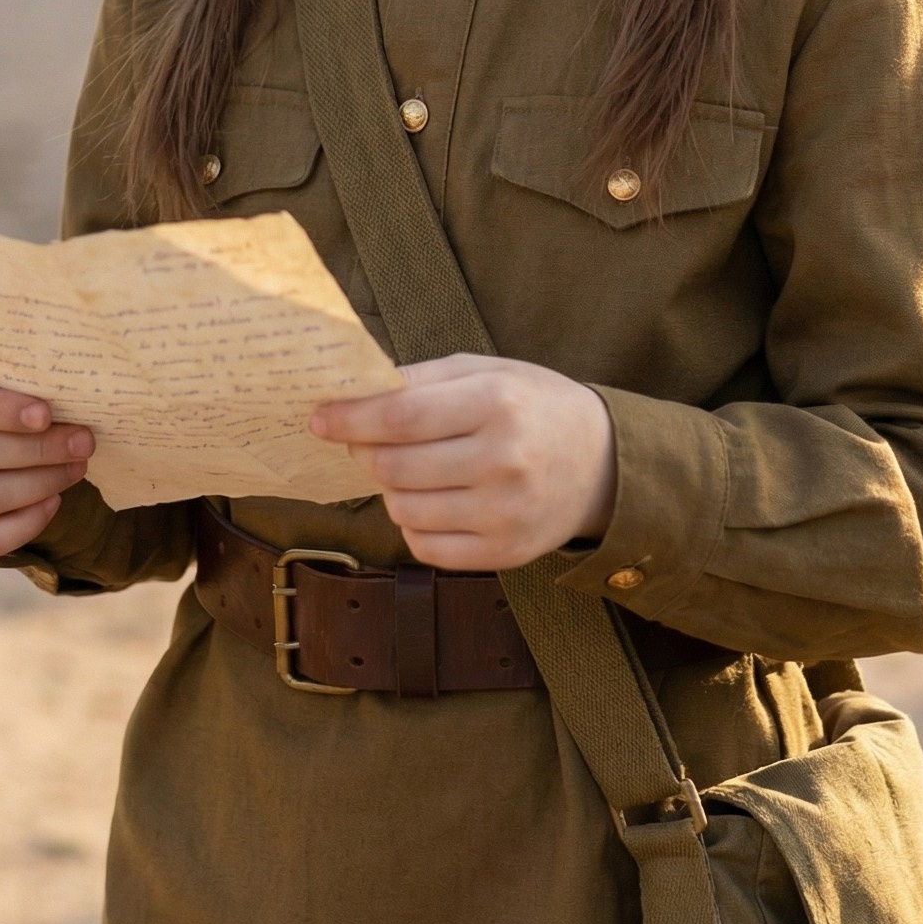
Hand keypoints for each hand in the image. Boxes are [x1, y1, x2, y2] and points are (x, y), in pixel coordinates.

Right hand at [0, 354, 94, 559]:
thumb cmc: (2, 386)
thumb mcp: (2, 366)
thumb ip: (21, 372)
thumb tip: (72, 390)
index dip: (0, 410)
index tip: (46, 414)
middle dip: (37, 450)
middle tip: (83, 442)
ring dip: (37, 484)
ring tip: (76, 467)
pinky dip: (23, 525)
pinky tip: (54, 501)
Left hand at [311, 353, 615, 570]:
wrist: (602, 463)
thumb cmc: (534, 405)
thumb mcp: (488, 370)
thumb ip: (423, 378)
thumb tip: (356, 392)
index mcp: (497, 403)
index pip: (401, 417)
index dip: (351, 419)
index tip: (320, 418)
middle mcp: (502, 461)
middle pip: (396, 466)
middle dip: (364, 452)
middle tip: (360, 441)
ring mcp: (504, 513)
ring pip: (404, 509)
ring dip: (389, 489)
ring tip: (405, 469)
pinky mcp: (504, 553)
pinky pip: (426, 547)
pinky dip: (413, 524)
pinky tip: (428, 501)